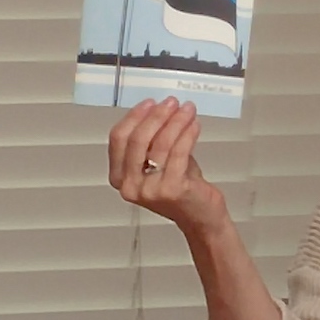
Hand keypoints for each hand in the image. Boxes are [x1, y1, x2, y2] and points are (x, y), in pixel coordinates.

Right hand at [107, 98, 227, 233]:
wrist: (201, 217)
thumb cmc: (180, 188)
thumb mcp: (158, 163)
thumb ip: (152, 142)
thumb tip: (160, 110)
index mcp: (119, 178)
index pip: (118, 139)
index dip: (134, 117)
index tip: (150, 103)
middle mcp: (130, 186)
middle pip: (137, 140)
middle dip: (156, 116)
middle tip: (171, 102)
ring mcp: (150, 190)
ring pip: (160, 144)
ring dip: (176, 121)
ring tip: (188, 110)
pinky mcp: (172, 189)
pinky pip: (179, 152)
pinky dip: (187, 134)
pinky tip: (194, 124)